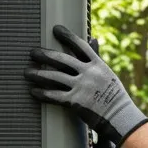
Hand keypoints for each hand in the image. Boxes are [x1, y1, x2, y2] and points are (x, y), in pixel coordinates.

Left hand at [26, 25, 147, 145]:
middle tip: (32, 52)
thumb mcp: (107, 73)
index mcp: (98, 64)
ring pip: (54, 77)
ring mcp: (82, 87)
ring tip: (27, 72)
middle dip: (45, 55)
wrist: (120, 118)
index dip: (67, 36)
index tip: (55, 29)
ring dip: (38, 74)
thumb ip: (96, 57)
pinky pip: (55, 95)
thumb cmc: (114, 96)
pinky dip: (42, 93)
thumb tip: (93, 39)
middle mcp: (89, 73)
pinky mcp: (76, 102)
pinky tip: (33, 91)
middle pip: (62, 60)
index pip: (80, 45)